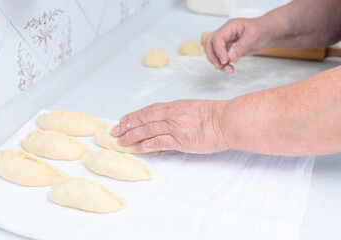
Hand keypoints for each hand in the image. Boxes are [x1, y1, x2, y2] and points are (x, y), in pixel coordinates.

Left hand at [112, 100, 229, 152]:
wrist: (226, 120)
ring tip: (120, 141)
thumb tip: (168, 120)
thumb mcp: (193, 108)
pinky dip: (145, 145)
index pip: (149, 110)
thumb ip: (178, 113)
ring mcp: (174, 127)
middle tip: (114, 131)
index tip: (123, 119)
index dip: (134, 115)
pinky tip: (136, 148)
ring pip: (147, 130)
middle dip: (127, 125)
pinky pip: (158, 142)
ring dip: (132, 135)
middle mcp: (171, 114)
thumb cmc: (214, 114)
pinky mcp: (179, 140)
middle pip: (143, 119)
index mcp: (174, 106)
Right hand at [205, 17, 271, 73]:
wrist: (268, 33)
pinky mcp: (229, 50)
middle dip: (212, 56)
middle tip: (219, 66)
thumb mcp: (253, 36)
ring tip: (228, 71)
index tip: (225, 60)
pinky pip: (221, 58)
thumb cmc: (262, 30)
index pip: (218, 37)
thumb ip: (241, 47)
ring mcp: (226, 42)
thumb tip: (230, 57)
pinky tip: (230, 70)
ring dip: (218, 63)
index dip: (219, 50)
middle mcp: (226, 34)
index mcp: (230, 27)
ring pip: (214, 52)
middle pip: (210, 44)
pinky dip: (223, 65)